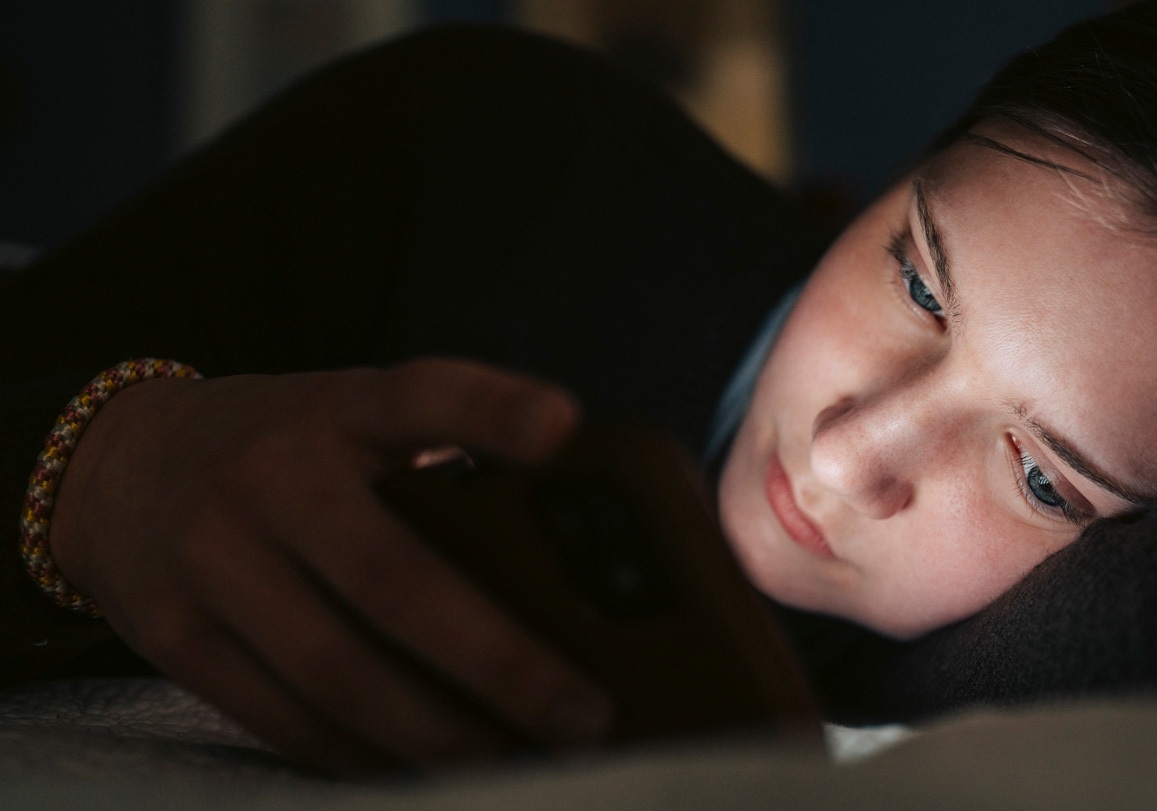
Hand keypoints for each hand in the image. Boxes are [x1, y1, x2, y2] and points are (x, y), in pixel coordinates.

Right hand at [46, 358, 609, 772]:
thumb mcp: (348, 417)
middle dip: (498, 661)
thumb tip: (562, 563)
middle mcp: (269, 477)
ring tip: (516, 765)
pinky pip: (279, 716)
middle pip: (393, 579)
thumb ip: (433, 461)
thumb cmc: (282, 447)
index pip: (421, 396)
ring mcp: (211, 558)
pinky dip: (358, 757)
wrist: (114, 464)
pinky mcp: (172, 634)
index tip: (562, 426)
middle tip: (582, 716)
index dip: (490, 411)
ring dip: (436, 735)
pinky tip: (421, 774)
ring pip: (338, 672)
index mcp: (337, 409)